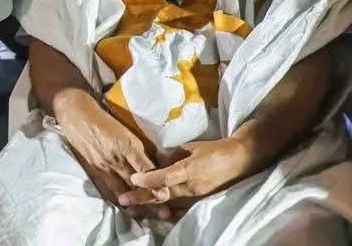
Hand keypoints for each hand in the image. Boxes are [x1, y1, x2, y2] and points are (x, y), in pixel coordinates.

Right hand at [54, 91, 156, 209]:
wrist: (77, 114)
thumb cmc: (104, 119)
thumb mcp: (126, 129)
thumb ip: (140, 146)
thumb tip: (159, 160)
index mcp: (128, 145)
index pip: (146, 169)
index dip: (156, 183)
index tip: (167, 194)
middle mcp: (117, 159)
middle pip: (136, 184)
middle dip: (150, 200)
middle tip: (166, 215)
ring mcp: (104, 167)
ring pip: (122, 191)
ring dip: (136, 205)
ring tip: (147, 217)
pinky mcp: (94, 171)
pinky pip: (108, 190)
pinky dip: (118, 200)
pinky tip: (127, 209)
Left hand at [118, 137, 251, 212]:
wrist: (240, 161)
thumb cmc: (214, 150)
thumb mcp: (191, 147)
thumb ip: (172, 157)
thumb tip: (156, 164)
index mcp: (190, 169)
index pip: (166, 176)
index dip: (148, 179)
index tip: (132, 179)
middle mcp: (192, 187)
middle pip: (163, 195)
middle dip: (141, 198)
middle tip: (122, 201)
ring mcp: (197, 198)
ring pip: (169, 205)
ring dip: (150, 207)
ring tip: (133, 210)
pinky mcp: (201, 203)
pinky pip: (181, 211)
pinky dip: (166, 213)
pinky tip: (154, 215)